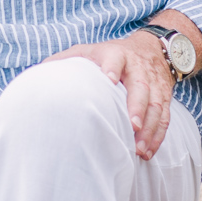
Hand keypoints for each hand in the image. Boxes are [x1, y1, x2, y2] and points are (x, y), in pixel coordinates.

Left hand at [46, 32, 176, 161]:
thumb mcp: (86, 51)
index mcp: (115, 54)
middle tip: (132, 126)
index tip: (109, 79)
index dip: (112, 67)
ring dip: (149, 128)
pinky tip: (148, 151)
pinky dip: (158, 134)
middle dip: (138, 106)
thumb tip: (37, 77)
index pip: (114, 59)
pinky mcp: (163, 96)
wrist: (150, 48)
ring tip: (140, 150)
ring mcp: (153, 82)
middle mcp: (137, 67)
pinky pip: (164, 116)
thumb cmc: (108, 55)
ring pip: (156, 105)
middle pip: (140, 86)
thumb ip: (64, 62)